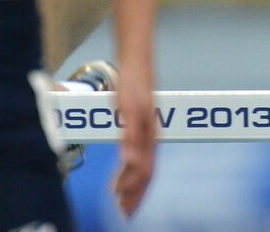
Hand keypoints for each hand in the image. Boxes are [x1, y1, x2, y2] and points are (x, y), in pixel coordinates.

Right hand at [110, 70, 156, 216]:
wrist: (139, 57)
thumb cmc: (135, 86)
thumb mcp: (131, 115)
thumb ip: (131, 135)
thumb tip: (125, 156)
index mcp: (150, 137)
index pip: (148, 172)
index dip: (140, 193)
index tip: (129, 211)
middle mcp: (150, 131)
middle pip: (147, 170)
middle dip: (135, 194)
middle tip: (123, 212)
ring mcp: (143, 120)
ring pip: (141, 155)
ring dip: (130, 178)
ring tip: (119, 196)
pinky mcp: (134, 107)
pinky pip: (133, 131)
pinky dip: (130, 150)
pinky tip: (124, 161)